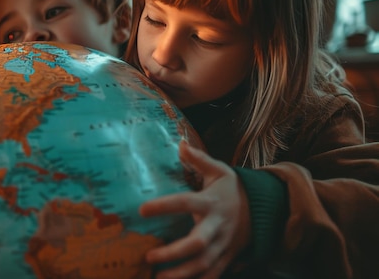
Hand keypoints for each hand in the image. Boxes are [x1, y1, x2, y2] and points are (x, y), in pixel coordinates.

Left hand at [140, 140, 250, 278]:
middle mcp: (218, 226)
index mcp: (212, 202)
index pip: (186, 202)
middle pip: (198, 243)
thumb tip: (180, 143)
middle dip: (174, 252)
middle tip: (150, 256)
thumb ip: (199, 159)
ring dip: (182, 274)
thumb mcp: (220, 171)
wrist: (265, 211)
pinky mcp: (227, 258)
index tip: (142, 209)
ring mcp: (224, 245)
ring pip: (204, 264)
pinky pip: (213, 275)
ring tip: (158, 278)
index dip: (165, 206)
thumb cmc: (233, 189)